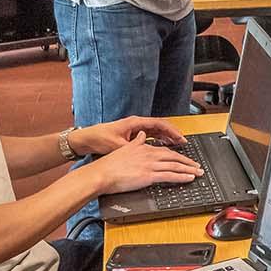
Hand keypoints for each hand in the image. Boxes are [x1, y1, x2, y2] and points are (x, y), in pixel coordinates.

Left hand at [69, 117, 184, 155]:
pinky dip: (159, 140)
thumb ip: (134, 145)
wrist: (87, 139)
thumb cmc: (100, 139)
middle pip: (160, 127)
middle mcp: (136, 124)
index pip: (159, 124)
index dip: (172, 131)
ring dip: (167, 137)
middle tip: (183, 142)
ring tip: (176, 145)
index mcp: (135, 123)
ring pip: (156, 131)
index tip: (181, 138)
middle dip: (173, 134)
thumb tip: (147, 147)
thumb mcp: (118, 145)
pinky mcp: (132, 135)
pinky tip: (163, 147)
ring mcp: (135, 129)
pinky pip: (150, 136)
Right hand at [93, 133, 203, 194]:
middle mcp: (149, 155)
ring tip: (198, 172)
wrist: (101, 174)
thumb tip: (143, 136)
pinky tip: (189, 178)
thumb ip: (136, 142)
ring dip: (189, 169)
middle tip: (198, 166)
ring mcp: (150, 165)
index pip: (166, 151)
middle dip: (188, 162)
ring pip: (175, 165)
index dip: (178, 155)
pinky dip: (182, 176)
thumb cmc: (109, 165)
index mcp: (144, 148)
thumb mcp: (124, 148)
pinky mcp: (149, 175)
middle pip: (174, 157)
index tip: (186, 159)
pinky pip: (170, 175)